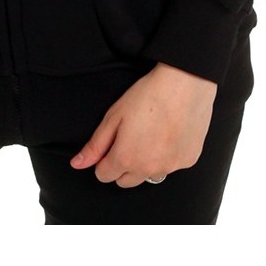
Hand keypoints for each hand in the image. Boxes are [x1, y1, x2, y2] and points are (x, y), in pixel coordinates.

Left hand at [70, 61, 217, 187]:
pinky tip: (169, 134)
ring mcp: (170, 167)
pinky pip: (171, 166)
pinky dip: (168, 156)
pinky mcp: (188, 161)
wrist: (185, 83)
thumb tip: (77, 164)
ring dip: (146, 164)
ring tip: (151, 135)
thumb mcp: (113, 116)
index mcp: (126, 159)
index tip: (111, 145)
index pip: (104, 176)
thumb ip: (95, 145)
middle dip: (123, 166)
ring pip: (150, 176)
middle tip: (130, 139)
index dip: (103, 160)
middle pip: (126, 182)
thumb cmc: (148, 96)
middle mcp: (148, 169)